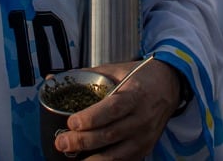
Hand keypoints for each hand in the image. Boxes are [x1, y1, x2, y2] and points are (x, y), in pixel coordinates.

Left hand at [56, 58, 181, 158]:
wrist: (170, 85)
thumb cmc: (139, 76)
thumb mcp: (116, 70)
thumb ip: (86, 76)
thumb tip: (52, 79)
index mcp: (134, 94)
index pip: (112, 109)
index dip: (90, 118)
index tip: (71, 122)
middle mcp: (142, 118)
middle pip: (110, 134)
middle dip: (83, 141)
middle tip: (62, 142)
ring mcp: (144, 136)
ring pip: (117, 154)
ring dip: (92, 159)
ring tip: (72, 157)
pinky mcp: (145, 149)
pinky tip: (89, 160)